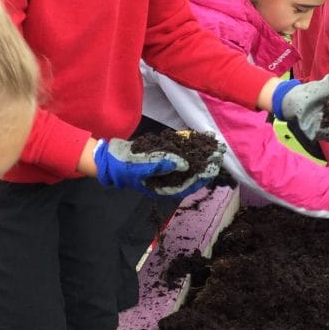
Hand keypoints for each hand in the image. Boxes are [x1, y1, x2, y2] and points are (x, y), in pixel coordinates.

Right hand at [94, 138, 223, 197]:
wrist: (109, 158)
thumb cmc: (124, 165)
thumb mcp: (142, 166)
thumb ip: (163, 164)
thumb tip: (185, 164)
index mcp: (163, 188)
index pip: (188, 185)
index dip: (202, 176)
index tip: (214, 166)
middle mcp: (167, 181)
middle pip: (191, 175)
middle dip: (205, 165)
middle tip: (219, 154)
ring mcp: (165, 172)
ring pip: (188, 165)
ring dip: (200, 156)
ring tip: (213, 146)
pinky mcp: (162, 161)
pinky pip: (179, 156)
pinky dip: (188, 149)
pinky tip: (197, 140)